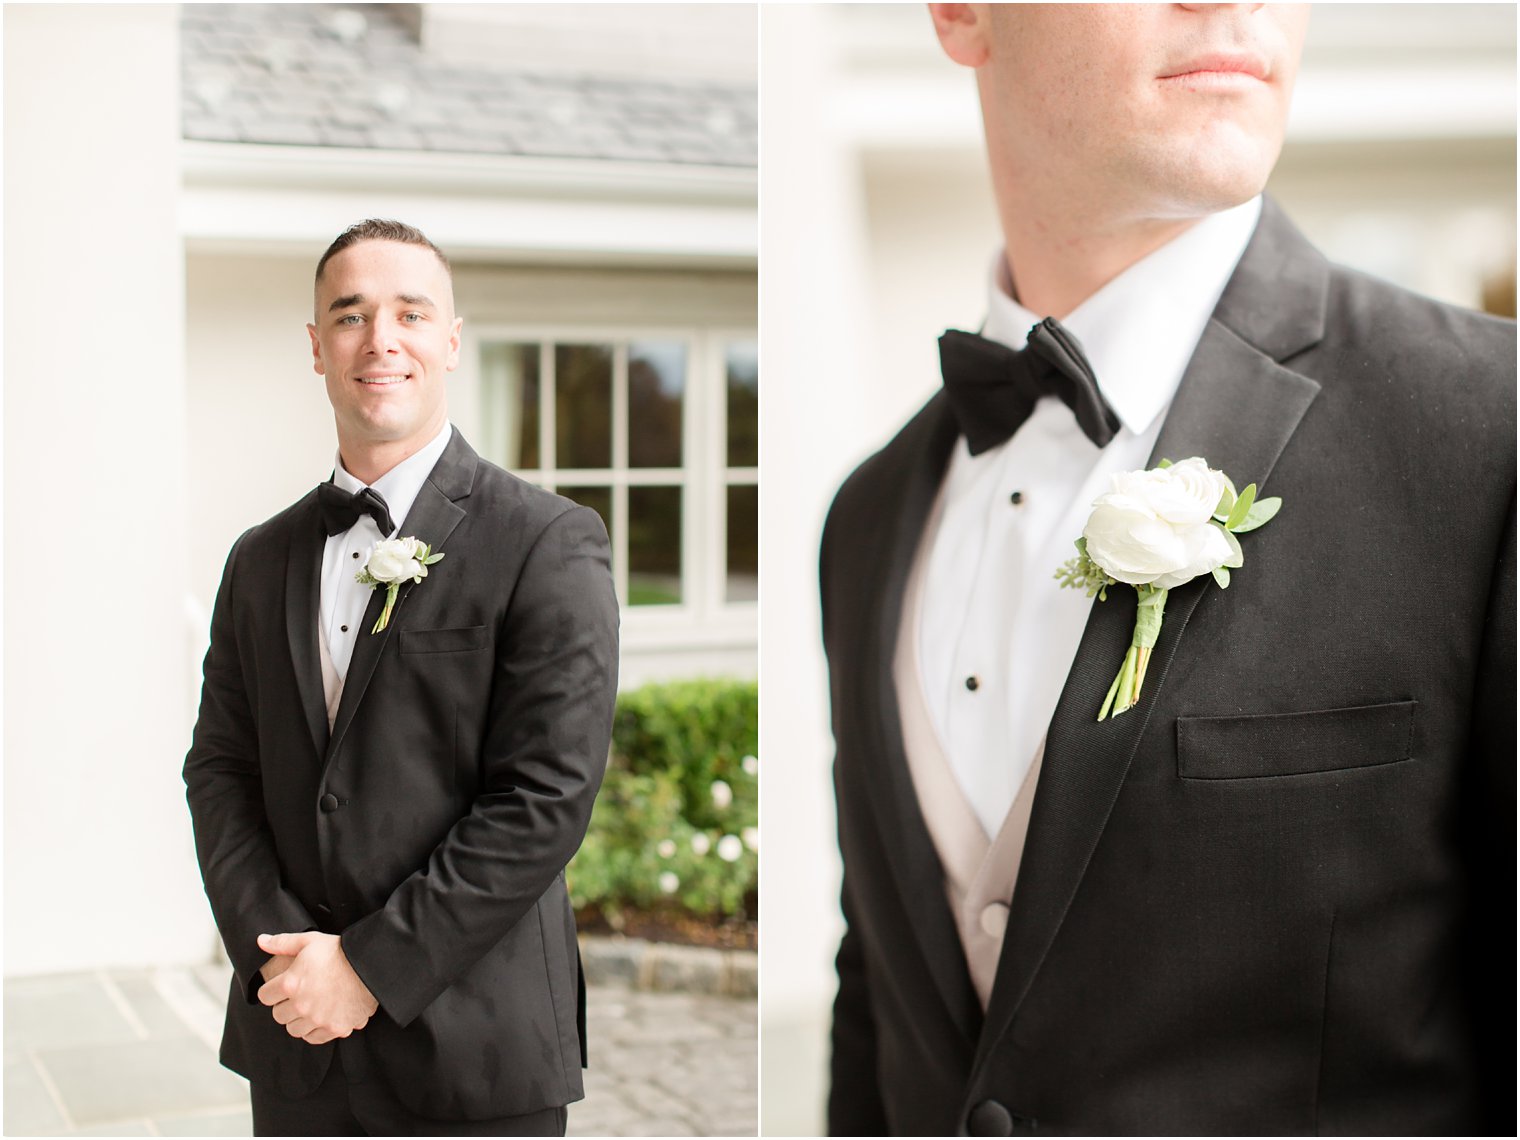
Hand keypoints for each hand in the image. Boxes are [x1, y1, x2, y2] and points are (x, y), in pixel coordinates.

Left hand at [256, 931, 378, 1044]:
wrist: (372, 964)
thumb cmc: (340, 951)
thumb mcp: (310, 941)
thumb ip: (282, 942)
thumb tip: (261, 941)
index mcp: (290, 983)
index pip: (264, 996)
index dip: (272, 989)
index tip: (281, 986)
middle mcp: (301, 1005)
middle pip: (278, 1015)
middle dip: (285, 1005)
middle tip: (298, 995)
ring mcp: (318, 1019)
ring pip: (293, 1029)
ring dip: (298, 1020)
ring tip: (310, 1006)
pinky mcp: (335, 1028)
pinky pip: (314, 1038)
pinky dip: (315, 1030)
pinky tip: (322, 1016)